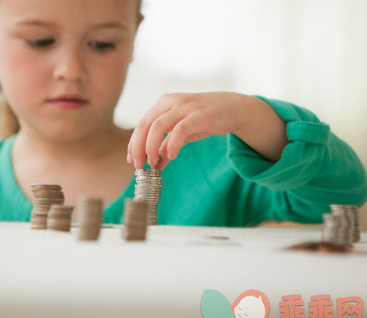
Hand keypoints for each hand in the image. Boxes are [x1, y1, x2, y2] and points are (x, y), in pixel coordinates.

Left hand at [127, 92, 286, 168]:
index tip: (132, 160)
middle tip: (138, 165)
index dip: (134, 143)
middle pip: (145, 125)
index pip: (142, 124)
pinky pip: (179, 130)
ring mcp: (185, 106)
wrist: (235, 108)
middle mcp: (171, 102)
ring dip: (151, 147)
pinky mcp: (199, 114)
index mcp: (163, 103)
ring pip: (157, 126)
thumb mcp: (183, 132)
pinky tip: (171, 156)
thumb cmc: (206, 119)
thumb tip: (155, 164)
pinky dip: (172, 144)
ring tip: (152, 163)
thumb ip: (168, 145)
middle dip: (138, 147)